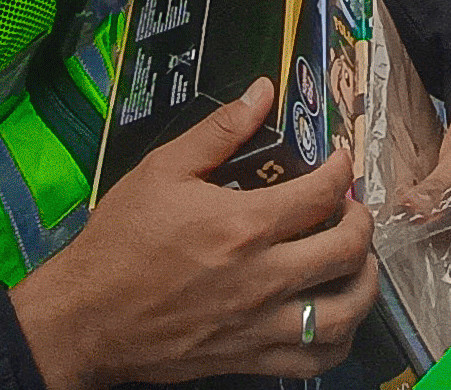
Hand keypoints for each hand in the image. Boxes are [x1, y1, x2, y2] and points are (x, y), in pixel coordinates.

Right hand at [10, 81, 374, 389]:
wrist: (86, 318)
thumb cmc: (121, 241)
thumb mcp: (162, 170)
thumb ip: (218, 131)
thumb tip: (263, 91)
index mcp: (243, 226)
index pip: (323, 193)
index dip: (342, 170)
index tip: (339, 161)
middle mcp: (263, 278)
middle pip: (347, 251)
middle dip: (361, 222)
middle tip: (351, 208)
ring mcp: (260, 325)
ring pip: (344, 313)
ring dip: (364, 282)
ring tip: (356, 261)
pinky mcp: (250, 360)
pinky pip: (315, 360)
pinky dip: (338, 339)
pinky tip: (333, 315)